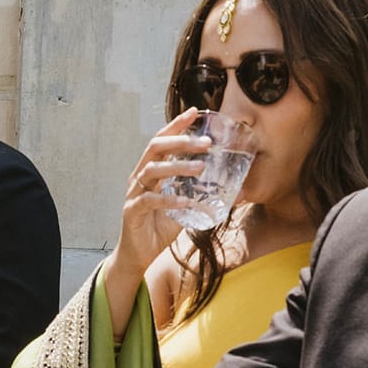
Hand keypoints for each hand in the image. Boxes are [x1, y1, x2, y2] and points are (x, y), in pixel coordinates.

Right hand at [110, 110, 209, 271]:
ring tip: (201, 167)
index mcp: (150, 172)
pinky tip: (187, 201)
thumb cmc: (159, 228)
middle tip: (206, 142)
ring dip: (178, 166)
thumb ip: (201, 196)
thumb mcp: (184, 208)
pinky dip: (170, 199)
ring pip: (152, 170)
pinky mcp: (132, 211)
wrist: (139, 255)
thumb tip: (235, 191)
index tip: (194, 112)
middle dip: (181, 141)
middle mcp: (139, 178)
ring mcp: (134, 193)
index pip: (161, 141)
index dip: (176, 125)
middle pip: (155, 148)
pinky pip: (150, 200)